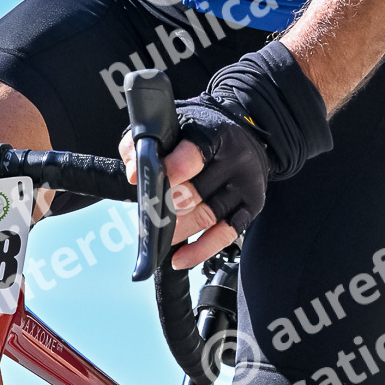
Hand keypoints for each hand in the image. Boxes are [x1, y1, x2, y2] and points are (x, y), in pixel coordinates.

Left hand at [118, 133, 238, 270]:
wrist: (247, 138)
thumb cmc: (203, 135)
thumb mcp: (175, 126)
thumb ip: (147, 144)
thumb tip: (133, 173)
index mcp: (213, 134)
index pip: (190, 156)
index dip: (166, 172)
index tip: (142, 183)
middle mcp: (234, 160)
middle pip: (194, 192)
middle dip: (164, 209)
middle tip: (143, 218)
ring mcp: (245, 186)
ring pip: (206, 216)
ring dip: (177, 232)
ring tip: (157, 238)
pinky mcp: (250, 208)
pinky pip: (224, 235)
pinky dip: (200, 250)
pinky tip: (180, 258)